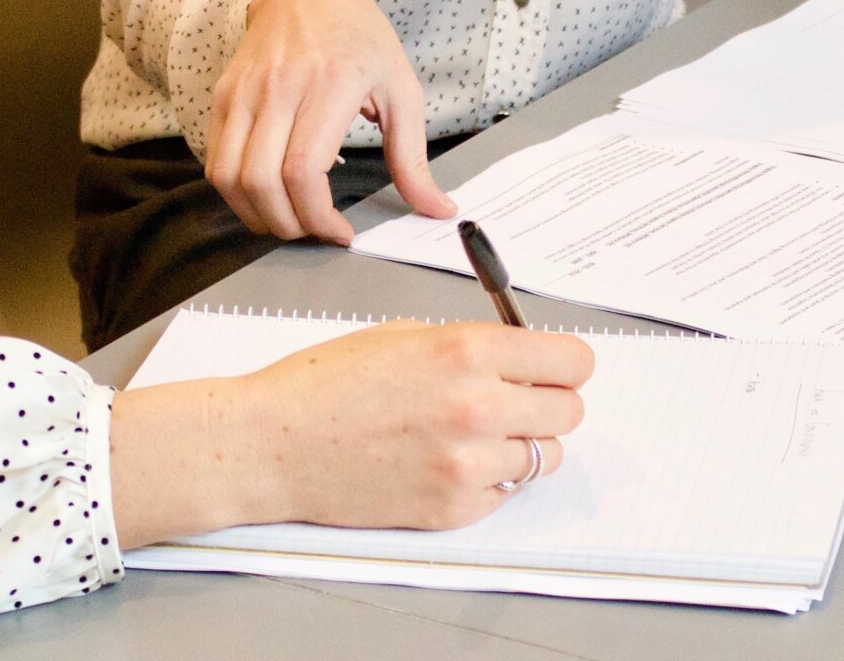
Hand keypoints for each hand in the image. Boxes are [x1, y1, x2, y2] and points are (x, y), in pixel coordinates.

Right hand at [107, 321, 592, 545]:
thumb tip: (523, 357)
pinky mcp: (453, 508)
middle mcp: (478, 406)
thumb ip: (471, 345)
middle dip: (547, 403)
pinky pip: (505, 493)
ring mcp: (467, 464)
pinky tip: (445, 463)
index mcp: (467, 351)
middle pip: (569, 411)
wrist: (271, 444)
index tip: (555, 368)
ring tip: (474, 436)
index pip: (572, 362)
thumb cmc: (324, 384)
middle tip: (515, 401)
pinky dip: (487, 480)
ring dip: (520, 445)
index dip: (565, 364)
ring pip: (544, 457)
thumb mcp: (404, 335)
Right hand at [207, 0, 457, 244]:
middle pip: (262, 182)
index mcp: (330, 85)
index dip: (317, 216)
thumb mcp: (402, 91)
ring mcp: (244, 91)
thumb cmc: (360, 40)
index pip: (303, 170)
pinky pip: (216, 160)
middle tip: (314, 232)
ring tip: (289, 220)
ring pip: (229, 177)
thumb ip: (413, 158)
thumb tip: (437, 209)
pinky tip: (266, 197)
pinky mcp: (223, 95)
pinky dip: (236, 193)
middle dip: (288, 225)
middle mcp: (279, 87)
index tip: (340, 232)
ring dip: (256, 215)